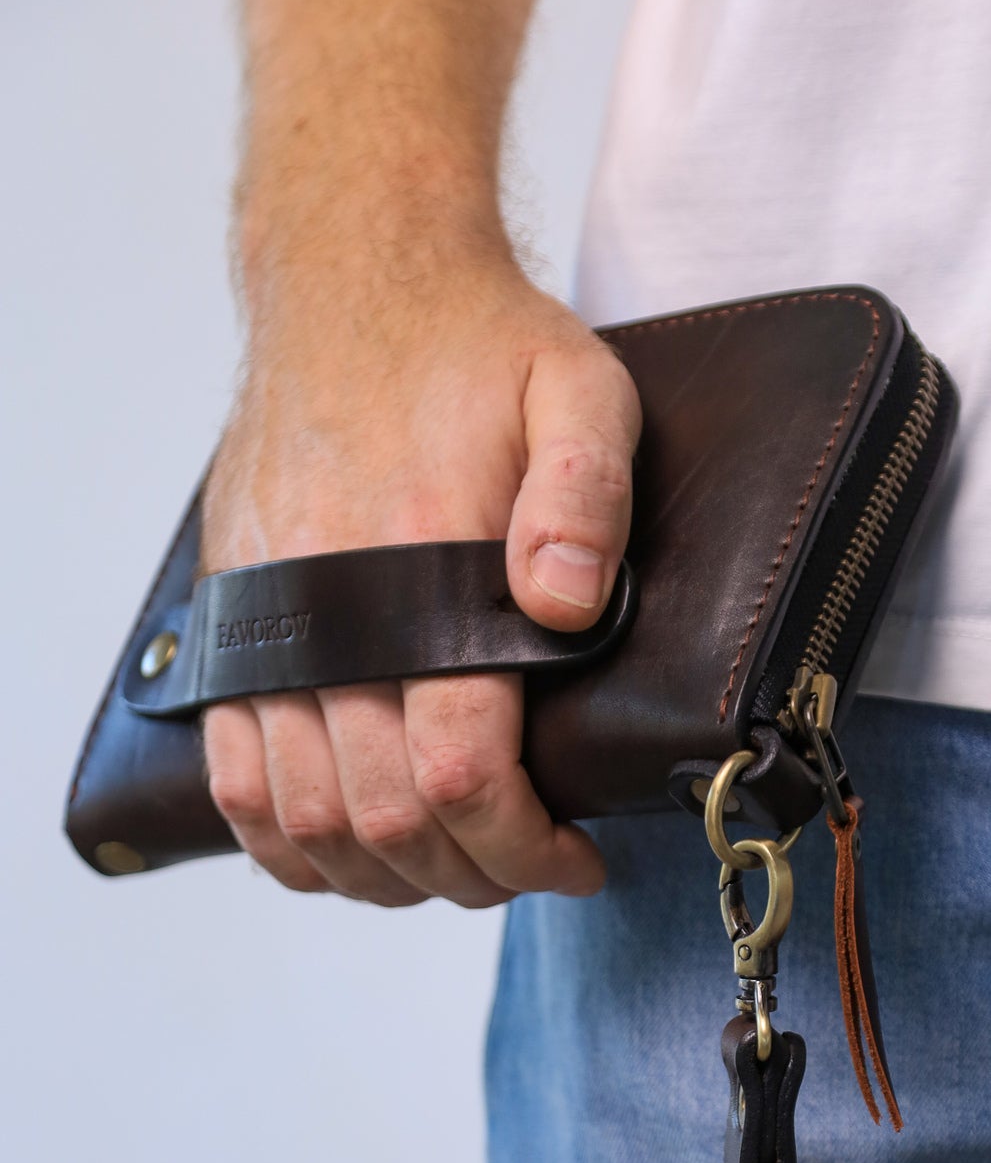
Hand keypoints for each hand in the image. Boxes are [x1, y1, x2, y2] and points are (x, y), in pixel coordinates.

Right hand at [201, 248, 640, 907]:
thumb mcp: (577, 388)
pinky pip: (235, 777)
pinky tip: (351, 856)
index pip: (457, 773)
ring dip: (385, 878)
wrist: (352, 284)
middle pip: (383, 818)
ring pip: (305, 820)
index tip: (576, 860)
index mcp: (419, 562)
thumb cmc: (478, 346)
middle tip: (528, 868)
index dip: (524, 847)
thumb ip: (585, 496)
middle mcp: (329, 607)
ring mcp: (268, 622)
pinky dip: (288, 844)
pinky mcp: (235, 624)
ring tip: (456, 868)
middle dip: (469, 874)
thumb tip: (562, 605)